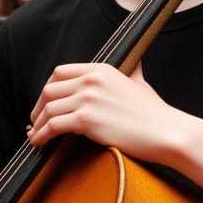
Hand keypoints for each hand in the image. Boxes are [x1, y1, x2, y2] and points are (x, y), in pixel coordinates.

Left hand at [27, 62, 179, 165]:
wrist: (166, 131)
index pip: (60, 72)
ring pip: (48, 109)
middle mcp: (91, 80)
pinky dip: (42, 135)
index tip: (45, 102)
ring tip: (36, 135)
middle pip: (50, 90)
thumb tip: (135, 60)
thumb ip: (131, 71)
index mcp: (101, 69)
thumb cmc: (155, 113)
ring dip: (38, 125)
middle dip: (38, 107)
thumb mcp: (140, 82)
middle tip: (36, 121)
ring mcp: (88, 99)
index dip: (48, 88)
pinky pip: (53, 126)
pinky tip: (40, 142)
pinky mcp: (87, 120)